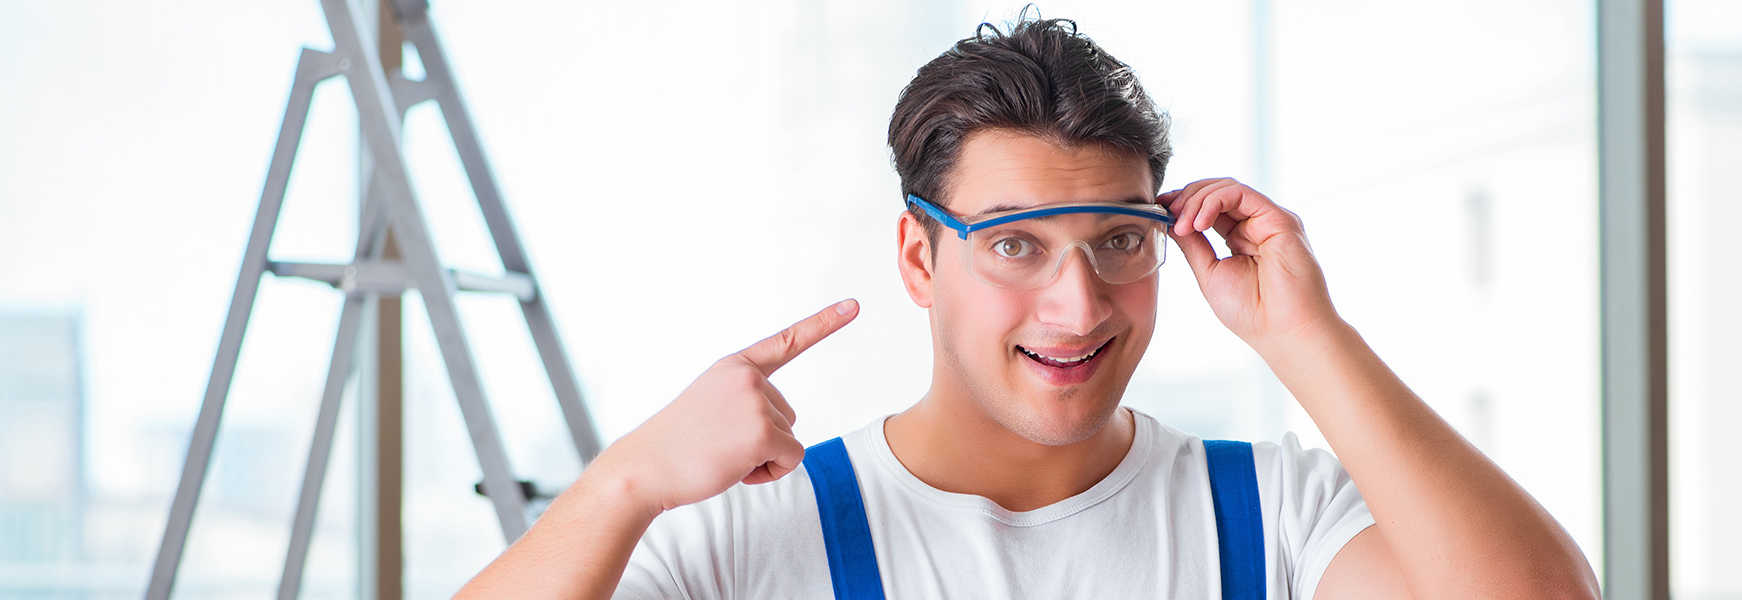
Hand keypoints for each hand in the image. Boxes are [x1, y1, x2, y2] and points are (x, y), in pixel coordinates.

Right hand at [584, 299, 860, 515]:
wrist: (643, 469)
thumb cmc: (675, 446)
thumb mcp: (709, 407)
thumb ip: (745, 404)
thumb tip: (780, 435)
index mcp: (733, 367)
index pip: (786, 341)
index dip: (823, 324)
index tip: (853, 306)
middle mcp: (748, 378)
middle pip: (787, 416)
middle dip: (762, 440)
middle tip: (719, 445)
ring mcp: (756, 402)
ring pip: (789, 439)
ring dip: (762, 458)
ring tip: (721, 455)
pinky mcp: (763, 431)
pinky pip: (791, 458)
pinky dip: (770, 472)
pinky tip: (736, 468)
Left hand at [1162, 178, 1337, 349]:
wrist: (1284, 332)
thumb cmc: (1252, 312)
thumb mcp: (1210, 273)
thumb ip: (1193, 245)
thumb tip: (1172, 222)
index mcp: (1242, 239)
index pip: (1210, 208)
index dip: (1183, 204)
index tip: (1159, 209)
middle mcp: (1257, 225)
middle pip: (1217, 192)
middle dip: (1187, 198)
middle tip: (1167, 213)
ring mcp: (1269, 220)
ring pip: (1227, 188)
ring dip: (1197, 200)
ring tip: (1182, 224)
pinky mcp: (1280, 219)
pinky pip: (1241, 194)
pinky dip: (1214, 201)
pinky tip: (1198, 223)